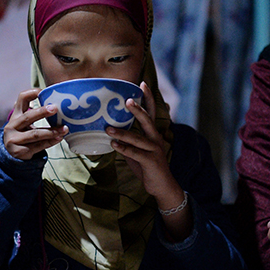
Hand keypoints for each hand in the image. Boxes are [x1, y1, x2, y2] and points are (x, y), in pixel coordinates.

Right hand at [3, 89, 66, 159]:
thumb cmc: (24, 134)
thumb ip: (35, 114)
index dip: (31, 93)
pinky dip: (50, 142)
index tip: (43, 91)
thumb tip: (57, 105)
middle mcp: (12, 126)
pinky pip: (38, 146)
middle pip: (27, 117)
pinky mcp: (19, 151)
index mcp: (15, 115)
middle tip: (55, 108)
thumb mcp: (25, 123)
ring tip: (64, 129)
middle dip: (42, 112)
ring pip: (35, 134)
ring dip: (51, 131)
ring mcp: (13, 139)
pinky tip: (59, 138)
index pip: (21, 99)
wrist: (13, 155)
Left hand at [105, 83, 183, 208]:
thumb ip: (128, 139)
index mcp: (153, 133)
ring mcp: (154, 150)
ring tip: (108, 128)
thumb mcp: (137, 150)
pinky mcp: (151, 161)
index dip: (148, 98)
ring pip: (138, 138)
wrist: (161, 186)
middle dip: (138, 110)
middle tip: (127, 100)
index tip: (142, 83)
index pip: (151, 112)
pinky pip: (135, 153)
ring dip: (122, 133)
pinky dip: (124, 149)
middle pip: (147, 120)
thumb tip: (111, 129)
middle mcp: (156, 138)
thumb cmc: (147, 165)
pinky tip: (114, 145)